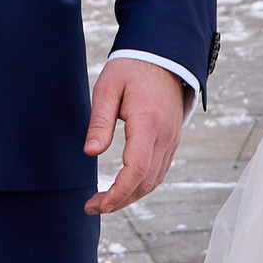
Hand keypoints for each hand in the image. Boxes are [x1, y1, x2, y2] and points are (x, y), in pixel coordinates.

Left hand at [84, 55, 189, 217]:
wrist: (165, 55)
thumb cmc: (132, 68)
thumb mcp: (108, 88)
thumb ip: (99, 122)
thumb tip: (91, 153)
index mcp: (148, 124)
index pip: (135, 170)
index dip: (117, 193)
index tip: (97, 204)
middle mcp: (165, 137)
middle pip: (146, 182)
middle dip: (119, 201)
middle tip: (91, 207)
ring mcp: (172, 139)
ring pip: (154, 180)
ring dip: (130, 196)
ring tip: (104, 202)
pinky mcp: (172, 140)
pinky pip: (159, 171)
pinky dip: (142, 185)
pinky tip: (124, 188)